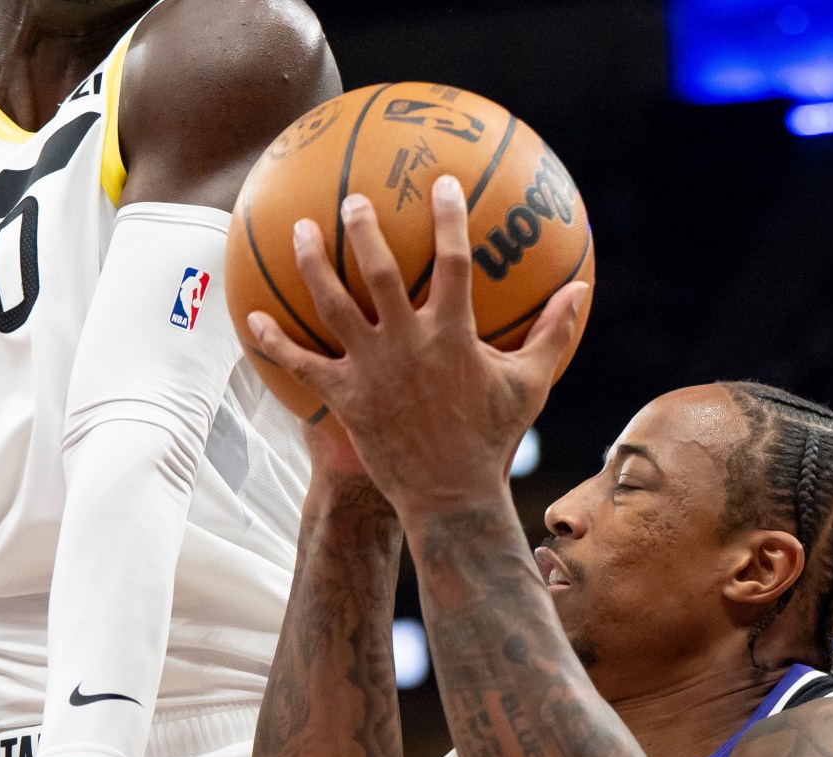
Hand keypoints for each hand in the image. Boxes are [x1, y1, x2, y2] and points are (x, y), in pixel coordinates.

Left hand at [246, 173, 587, 521]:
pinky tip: (251, 318)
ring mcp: (371, 368)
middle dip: (363, 228)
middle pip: (377, 271)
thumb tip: (581, 290)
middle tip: (352, 200)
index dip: (449, 218)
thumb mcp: (530, 385)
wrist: (450, 495)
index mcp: (453, 335)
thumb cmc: (492, 439)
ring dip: (313, 264)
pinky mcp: (344, 396)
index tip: (442, 185)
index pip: (454, 262)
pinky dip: (273, 341)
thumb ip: (553, 333)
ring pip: (333, 305)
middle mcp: (407, 343)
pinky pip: (301, 364)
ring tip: (300, 231)